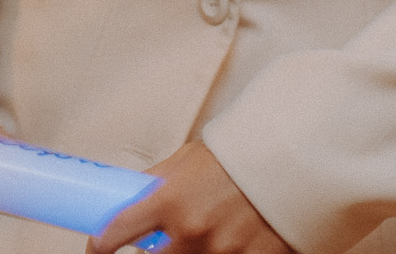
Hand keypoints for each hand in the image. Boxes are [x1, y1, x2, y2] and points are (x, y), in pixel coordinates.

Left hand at [90, 141, 291, 253]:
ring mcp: (223, 253)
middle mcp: (192, 231)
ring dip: (193, 252)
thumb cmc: (243, 152)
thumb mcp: (190, 159)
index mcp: (170, 199)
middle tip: (163, 242)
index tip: (98, 248)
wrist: (297, 153)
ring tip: (213, 230)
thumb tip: (131, 198)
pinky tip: (234, 240)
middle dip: (156, 253)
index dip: (100, 246)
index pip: (115, 234)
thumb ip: (159, 183)